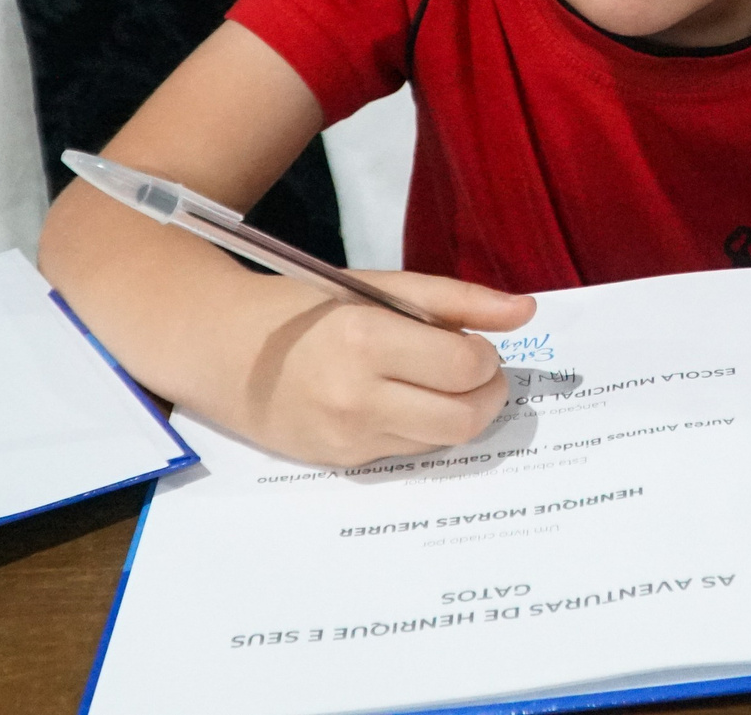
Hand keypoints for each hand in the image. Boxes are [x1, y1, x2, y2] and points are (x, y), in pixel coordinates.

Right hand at [241, 271, 534, 467]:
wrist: (223, 352)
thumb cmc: (306, 309)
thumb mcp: (379, 288)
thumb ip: (456, 300)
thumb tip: (527, 312)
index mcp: (365, 341)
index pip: (464, 366)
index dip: (485, 356)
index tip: (474, 342)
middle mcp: (357, 398)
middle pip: (464, 418)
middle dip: (488, 393)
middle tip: (476, 370)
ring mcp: (348, 438)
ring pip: (443, 440)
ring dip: (460, 412)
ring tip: (439, 383)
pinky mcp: (343, 463)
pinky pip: (410, 452)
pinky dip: (424, 427)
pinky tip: (402, 401)